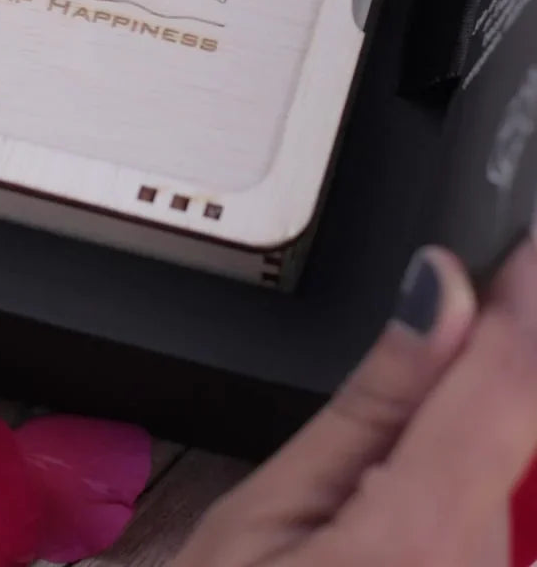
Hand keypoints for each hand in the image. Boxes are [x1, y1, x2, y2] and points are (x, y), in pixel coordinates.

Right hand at [175, 243, 536, 565]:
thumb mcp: (270, 508)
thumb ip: (373, 403)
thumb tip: (440, 298)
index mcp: (425, 542)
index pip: (509, 388)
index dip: (525, 303)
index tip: (521, 245)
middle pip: (528, 431)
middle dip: (503, 360)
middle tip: (482, 295)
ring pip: (521, 478)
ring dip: (493, 412)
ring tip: (440, 383)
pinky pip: (509, 524)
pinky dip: (488, 468)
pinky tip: (436, 452)